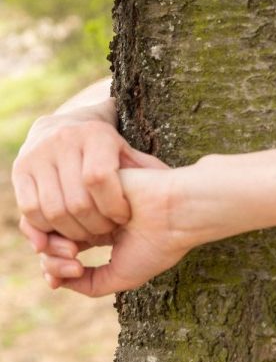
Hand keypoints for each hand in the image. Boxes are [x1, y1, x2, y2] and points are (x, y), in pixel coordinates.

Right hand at [12, 113, 163, 242]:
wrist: (64, 127)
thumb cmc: (107, 148)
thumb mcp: (128, 152)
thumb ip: (145, 168)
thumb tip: (169, 185)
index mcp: (95, 134)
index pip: (99, 178)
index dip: (113, 205)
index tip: (124, 218)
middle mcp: (62, 141)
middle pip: (75, 201)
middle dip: (94, 225)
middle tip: (106, 233)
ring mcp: (37, 156)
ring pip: (51, 210)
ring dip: (71, 231)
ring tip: (88, 234)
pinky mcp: (20, 170)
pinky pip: (30, 209)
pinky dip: (46, 228)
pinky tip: (65, 231)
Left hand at [23, 166, 190, 296]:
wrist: (178, 214)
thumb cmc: (157, 246)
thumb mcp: (119, 277)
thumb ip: (88, 284)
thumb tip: (55, 281)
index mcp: (102, 233)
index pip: (61, 249)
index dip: (52, 267)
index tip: (57, 280)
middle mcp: (95, 214)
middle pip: (52, 236)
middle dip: (51, 258)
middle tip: (71, 267)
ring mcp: (92, 197)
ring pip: (53, 219)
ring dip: (55, 244)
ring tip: (75, 253)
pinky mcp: (92, 179)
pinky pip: (62, 199)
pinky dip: (68, 221)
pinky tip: (83, 233)